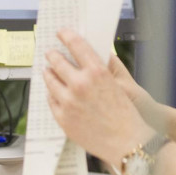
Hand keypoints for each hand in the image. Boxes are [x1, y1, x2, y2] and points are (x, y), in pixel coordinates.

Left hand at [43, 29, 155, 165]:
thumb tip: (93, 55)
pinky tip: (52, 90)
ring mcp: (68, 102)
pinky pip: (51, 100)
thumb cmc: (127, 115)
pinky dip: (51, 93)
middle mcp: (80, 85)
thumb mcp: (119, 85)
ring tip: (47, 69)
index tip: (61, 32)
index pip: (76, 45)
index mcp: (96, 73)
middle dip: (53, 54)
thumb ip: (104, 69)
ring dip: (48, 72)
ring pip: (50, 81)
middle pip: (58, 62)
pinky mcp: (62, 118)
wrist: (128, 142)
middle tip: (50, 51)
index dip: (67, 36)